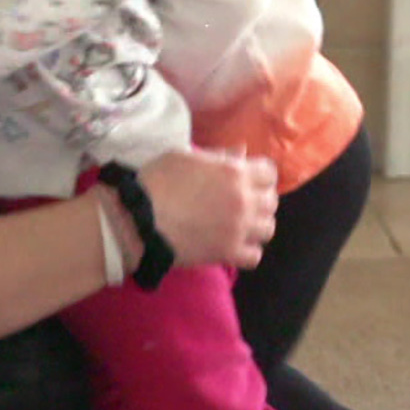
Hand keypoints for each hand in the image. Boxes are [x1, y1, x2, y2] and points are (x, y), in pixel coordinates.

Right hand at [137, 147, 278, 268]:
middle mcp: (243, 201)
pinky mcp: (228, 254)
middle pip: (271, 201)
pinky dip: (247, 251)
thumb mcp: (185, 156)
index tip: (247, 178)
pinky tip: (233, 244)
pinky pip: (255, 255)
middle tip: (241, 201)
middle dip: (260, 198)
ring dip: (257, 225)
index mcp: (234, 173)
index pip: (269, 172)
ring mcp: (238, 229)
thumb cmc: (156, 181)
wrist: (137, 219)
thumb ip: (218, 156)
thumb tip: (242, 153)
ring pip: (268, 228)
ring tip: (240, 224)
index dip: (259, 174)